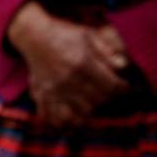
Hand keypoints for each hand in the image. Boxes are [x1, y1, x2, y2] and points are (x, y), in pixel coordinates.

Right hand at [7, 1, 129, 128]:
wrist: (33, 35)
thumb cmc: (64, 34)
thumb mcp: (89, 35)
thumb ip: (108, 50)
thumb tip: (123, 66)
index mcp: (83, 63)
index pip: (112, 87)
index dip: (123, 87)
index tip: (123, 85)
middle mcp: (69, 79)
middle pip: (100, 101)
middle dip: (108, 97)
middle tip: (107, 90)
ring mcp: (55, 90)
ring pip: (82, 113)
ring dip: (91, 109)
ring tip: (93, 100)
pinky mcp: (43, 95)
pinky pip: (55, 118)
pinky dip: (65, 122)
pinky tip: (73, 117)